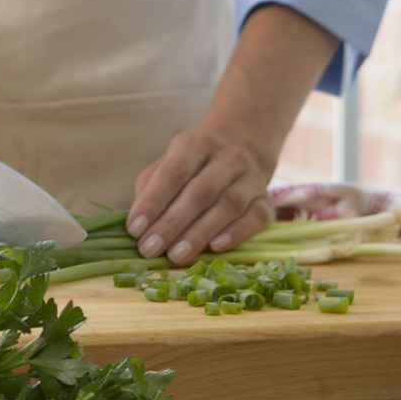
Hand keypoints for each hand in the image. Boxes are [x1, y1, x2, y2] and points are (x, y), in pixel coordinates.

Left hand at [127, 128, 274, 264]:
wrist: (237, 153)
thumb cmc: (188, 169)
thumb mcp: (163, 169)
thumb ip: (149, 192)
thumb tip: (137, 227)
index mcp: (195, 143)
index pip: (173, 172)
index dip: (153, 202)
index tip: (134, 229)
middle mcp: (228, 156)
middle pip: (201, 191)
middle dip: (172, 223)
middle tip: (150, 249)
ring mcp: (251, 177)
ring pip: (229, 205)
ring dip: (199, 233)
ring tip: (175, 255)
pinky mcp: (266, 200)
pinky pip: (256, 217)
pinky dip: (236, 234)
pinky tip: (215, 248)